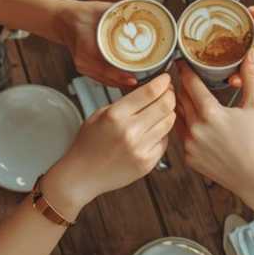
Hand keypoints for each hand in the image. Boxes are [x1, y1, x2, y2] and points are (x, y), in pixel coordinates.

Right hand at [47, 74, 175, 211]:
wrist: (83, 175)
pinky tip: (153, 130)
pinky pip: (165, 140)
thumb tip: (150, 90)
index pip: (150, 92)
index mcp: (115, 116)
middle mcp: (130, 132)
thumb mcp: (99, 114)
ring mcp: (141, 149)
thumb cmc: (88, 144)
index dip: (163, 82)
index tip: (166, 79)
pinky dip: (162, 132)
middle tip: (168, 91)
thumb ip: (124, 102)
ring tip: (162, 109)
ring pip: (169, 122)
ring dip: (168, 112)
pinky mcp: (148, 163)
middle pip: (165, 105)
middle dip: (170, 94)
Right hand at [55, 0, 135, 87]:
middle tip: (143, 80)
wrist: (64, 20)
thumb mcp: (102, 9)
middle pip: (107, 78)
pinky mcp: (83, 68)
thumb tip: (140, 11)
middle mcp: (83, 60)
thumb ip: (121, 11)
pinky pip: (100, 79)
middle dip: (125, 81)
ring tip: (137, 82)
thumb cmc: (81, 14)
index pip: (105, 67)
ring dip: (120, 83)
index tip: (134, 78)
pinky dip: (113, 81)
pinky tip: (124, 81)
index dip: (120, 75)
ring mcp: (82, 66)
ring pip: (104, 80)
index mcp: (86, 46)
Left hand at [177, 54, 253, 198]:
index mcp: (210, 113)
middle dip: (182, 86)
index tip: (180, 61)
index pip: (190, 84)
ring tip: (184, 95)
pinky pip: (180, 135)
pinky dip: (184, 126)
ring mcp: (189, 144)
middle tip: (182, 75)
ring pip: (177, 116)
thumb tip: (250, 53)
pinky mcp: (188, 157)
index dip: (184, 70)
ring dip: (180, 106)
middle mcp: (195, 128)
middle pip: (180, 98)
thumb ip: (250, 78)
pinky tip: (191, 120)